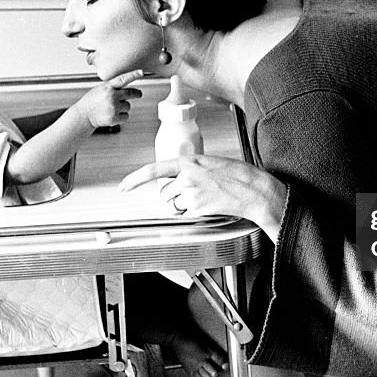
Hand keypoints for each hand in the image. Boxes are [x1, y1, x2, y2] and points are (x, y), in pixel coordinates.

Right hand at [75, 69, 143, 127]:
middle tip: (139, 94)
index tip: (141, 72)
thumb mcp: (100, 89)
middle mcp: (111, 96)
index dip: (133, 75)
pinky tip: (112, 115)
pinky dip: (122, 117)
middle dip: (136, 94)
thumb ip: (112, 88)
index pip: (122, 79)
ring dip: (123, 107)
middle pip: (131, 93)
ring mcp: (113, 107)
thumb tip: (129, 90)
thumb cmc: (92, 101)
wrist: (83, 115)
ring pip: (128, 106)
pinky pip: (126, 116)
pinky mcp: (114, 118)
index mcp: (107, 87)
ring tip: (111, 108)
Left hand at [118, 154, 286, 242]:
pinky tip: (211, 205)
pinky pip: (186, 215)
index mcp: (189, 161)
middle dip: (175, 197)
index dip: (135, 179)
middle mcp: (186, 176)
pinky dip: (196, 214)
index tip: (122, 187)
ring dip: (184, 206)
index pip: (153, 170)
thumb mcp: (209, 164)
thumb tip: (177, 184)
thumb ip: (190, 171)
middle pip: (165, 194)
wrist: (253, 189)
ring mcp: (191, 193)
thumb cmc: (237, 175)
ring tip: (206, 198)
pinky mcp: (197, 208)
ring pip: (174, 206)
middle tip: (197, 193)